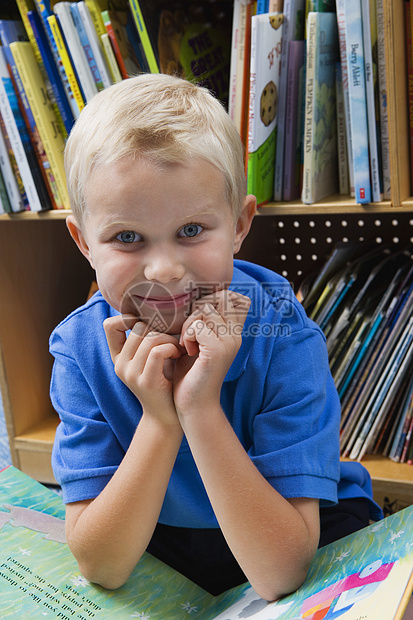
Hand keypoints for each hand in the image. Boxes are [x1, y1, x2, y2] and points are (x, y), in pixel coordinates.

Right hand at [104, 314, 183, 427]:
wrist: (169, 415)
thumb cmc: (165, 380)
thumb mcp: (150, 357)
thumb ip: (145, 338)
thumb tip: (151, 307)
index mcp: (118, 357)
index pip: (110, 325)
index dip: (129, 318)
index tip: (150, 324)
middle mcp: (120, 365)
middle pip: (138, 327)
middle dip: (160, 328)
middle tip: (172, 340)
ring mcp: (131, 374)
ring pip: (150, 337)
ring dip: (169, 339)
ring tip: (176, 349)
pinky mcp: (146, 381)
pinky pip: (158, 351)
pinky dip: (172, 348)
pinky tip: (177, 355)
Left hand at [173, 290, 250, 414]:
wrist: (194, 405)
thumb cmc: (191, 373)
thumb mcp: (197, 342)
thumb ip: (201, 321)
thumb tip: (195, 298)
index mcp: (233, 332)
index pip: (233, 297)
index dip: (213, 298)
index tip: (198, 318)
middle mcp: (235, 336)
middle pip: (218, 298)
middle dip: (197, 309)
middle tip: (189, 332)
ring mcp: (229, 343)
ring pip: (207, 309)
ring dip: (189, 323)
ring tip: (187, 343)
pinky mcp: (217, 351)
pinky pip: (198, 326)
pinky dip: (187, 335)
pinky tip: (187, 350)